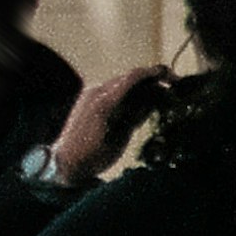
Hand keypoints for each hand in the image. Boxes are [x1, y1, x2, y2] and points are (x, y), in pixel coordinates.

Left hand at [50, 61, 171, 183]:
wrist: (65, 162)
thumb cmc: (93, 156)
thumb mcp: (121, 138)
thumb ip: (136, 116)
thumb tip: (154, 100)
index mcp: (105, 102)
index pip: (134, 77)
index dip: (155, 73)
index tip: (171, 76)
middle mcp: (96, 92)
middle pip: (129, 78)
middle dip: (151, 82)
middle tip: (170, 92)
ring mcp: (90, 93)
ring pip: (122, 84)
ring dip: (140, 88)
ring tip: (158, 100)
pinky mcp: (88, 98)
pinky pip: (112, 90)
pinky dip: (127, 94)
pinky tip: (138, 105)